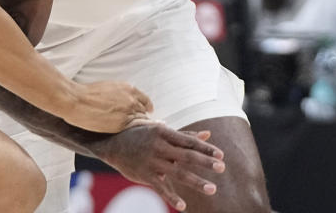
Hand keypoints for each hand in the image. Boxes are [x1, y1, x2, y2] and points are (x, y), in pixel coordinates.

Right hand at [63, 81, 152, 132]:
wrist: (76, 100)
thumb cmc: (87, 93)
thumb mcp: (110, 87)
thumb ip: (122, 94)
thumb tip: (126, 101)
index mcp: (129, 89)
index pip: (146, 101)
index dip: (145, 108)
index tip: (145, 113)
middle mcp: (131, 100)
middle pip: (144, 113)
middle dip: (140, 118)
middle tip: (134, 123)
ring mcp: (128, 113)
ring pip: (139, 123)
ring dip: (135, 126)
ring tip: (128, 130)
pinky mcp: (121, 125)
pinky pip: (131, 130)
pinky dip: (130, 132)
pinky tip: (124, 134)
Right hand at [91, 124, 225, 210]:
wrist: (113, 144)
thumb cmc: (142, 135)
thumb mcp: (161, 131)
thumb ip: (185, 135)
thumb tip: (208, 134)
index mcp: (164, 132)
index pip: (189, 141)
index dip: (206, 148)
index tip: (221, 155)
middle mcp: (158, 146)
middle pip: (186, 155)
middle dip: (205, 162)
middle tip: (222, 167)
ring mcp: (151, 162)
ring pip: (177, 173)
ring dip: (196, 181)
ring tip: (212, 189)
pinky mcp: (145, 175)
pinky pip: (160, 188)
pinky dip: (172, 197)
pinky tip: (184, 206)